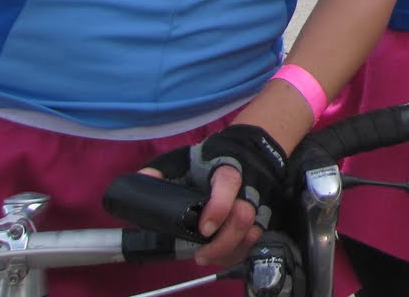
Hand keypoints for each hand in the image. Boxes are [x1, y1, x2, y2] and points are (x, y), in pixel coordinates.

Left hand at [143, 124, 285, 267]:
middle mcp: (247, 186)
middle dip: (223, 241)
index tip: (204, 229)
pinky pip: (255, 238)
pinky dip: (239, 251)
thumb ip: (165, 168)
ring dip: (230, 250)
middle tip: (201, 254)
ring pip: (253, 230)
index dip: (219, 207)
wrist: (245, 152)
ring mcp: (258, 201)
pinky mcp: (263, 214)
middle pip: (244, 215)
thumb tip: (145, 178)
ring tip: (208, 257)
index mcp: (226, 168)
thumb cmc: (209, 159)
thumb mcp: (183, 159)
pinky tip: (221, 256)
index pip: (229, 183)